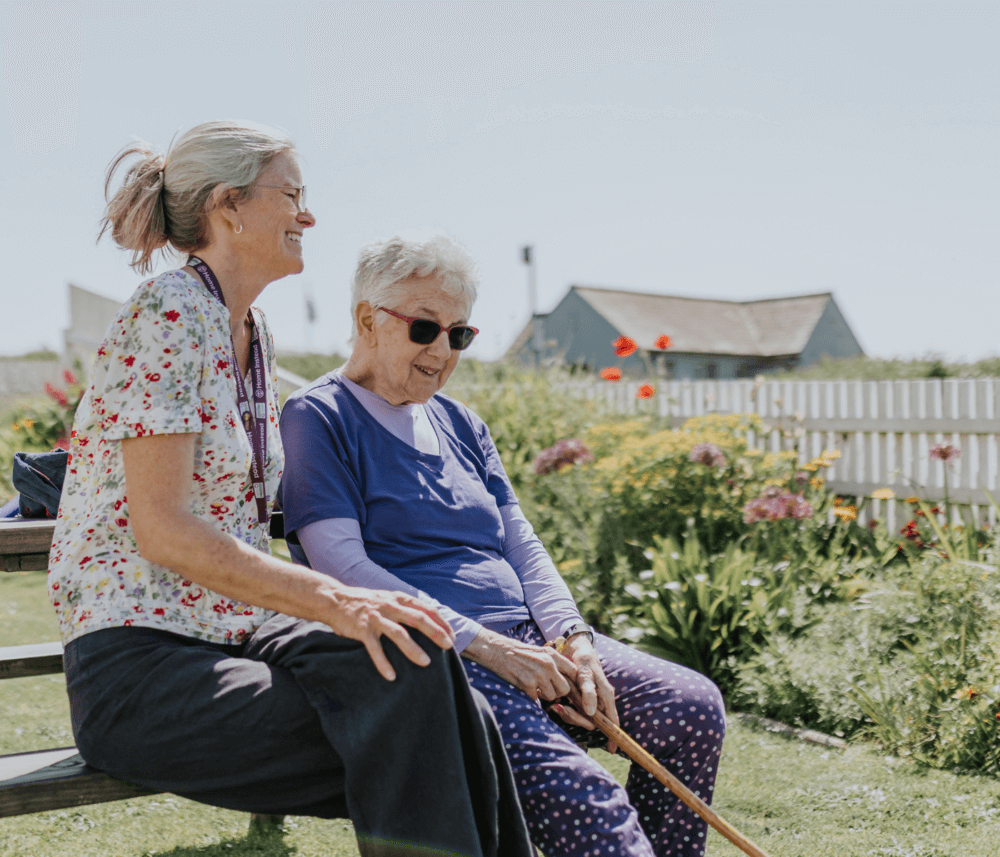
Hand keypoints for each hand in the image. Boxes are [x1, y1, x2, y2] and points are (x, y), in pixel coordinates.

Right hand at [326, 585, 455, 681]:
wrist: (335, 600)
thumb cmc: (366, 603)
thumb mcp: (388, 598)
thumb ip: (405, 607)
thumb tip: (428, 620)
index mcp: (398, 599)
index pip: (426, 608)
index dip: (441, 622)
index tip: (452, 636)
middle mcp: (389, 606)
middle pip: (417, 619)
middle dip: (435, 633)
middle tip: (448, 647)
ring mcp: (376, 618)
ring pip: (398, 633)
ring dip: (413, 649)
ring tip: (425, 662)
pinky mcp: (362, 630)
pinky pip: (375, 648)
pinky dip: (383, 663)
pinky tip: (391, 676)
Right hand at [462, 628, 577, 701]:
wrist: (498, 650)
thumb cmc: (519, 652)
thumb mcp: (540, 651)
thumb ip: (553, 661)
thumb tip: (567, 677)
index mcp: (552, 655)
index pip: (573, 671)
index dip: (572, 681)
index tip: (566, 685)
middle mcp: (548, 664)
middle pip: (565, 688)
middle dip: (558, 692)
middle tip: (549, 689)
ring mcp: (538, 674)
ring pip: (552, 696)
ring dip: (544, 696)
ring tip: (536, 688)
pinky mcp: (527, 684)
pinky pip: (536, 699)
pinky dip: (531, 697)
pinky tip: (526, 688)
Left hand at [550, 633, 620, 753]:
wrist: (574, 646)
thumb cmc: (583, 658)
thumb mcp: (585, 672)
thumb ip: (589, 691)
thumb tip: (592, 713)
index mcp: (605, 695)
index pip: (612, 719)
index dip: (613, 735)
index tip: (612, 750)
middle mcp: (599, 699)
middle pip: (592, 721)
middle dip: (577, 719)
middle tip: (561, 710)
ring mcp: (589, 700)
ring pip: (582, 717)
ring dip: (569, 715)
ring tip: (556, 706)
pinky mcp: (579, 698)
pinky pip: (574, 710)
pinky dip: (565, 710)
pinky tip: (556, 704)